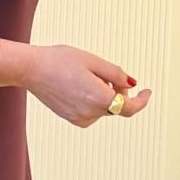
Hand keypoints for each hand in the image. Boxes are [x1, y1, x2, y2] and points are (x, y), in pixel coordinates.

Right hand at [25, 44, 152, 126]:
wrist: (31, 69)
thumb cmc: (60, 60)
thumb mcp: (93, 60)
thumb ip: (116, 74)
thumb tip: (131, 84)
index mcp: (98, 98)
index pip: (129, 108)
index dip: (142, 100)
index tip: (147, 91)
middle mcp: (90, 113)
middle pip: (116, 106)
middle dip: (118, 91)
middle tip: (107, 74)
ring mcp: (80, 118)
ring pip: (104, 109)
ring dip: (104, 95)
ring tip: (86, 77)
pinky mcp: (71, 118)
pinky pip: (92, 112)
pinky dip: (93, 101)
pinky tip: (78, 87)